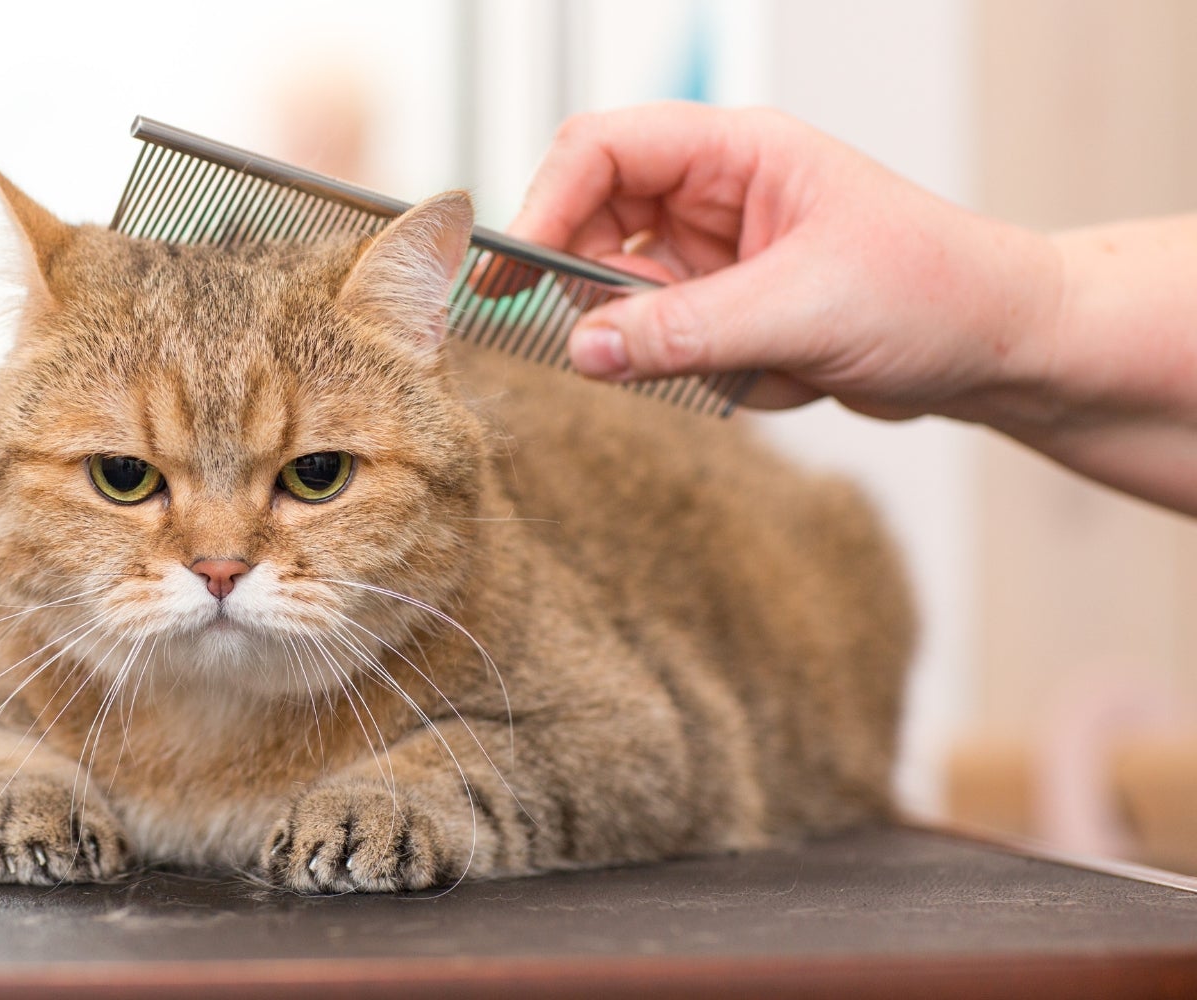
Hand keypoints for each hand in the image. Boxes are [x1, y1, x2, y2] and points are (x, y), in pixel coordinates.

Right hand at [508, 102, 1063, 422]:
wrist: (1004, 348)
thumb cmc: (937, 290)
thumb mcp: (804, 311)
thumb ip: (684, 331)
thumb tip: (582, 349)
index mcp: (736, 152)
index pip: (601, 151)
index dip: (545, 205)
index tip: (514, 274)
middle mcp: (715, 195)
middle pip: (591, 224)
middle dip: (598, 294)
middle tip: (599, 348)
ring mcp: (716, 255)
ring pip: (623, 298)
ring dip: (669, 347)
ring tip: (748, 364)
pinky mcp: (725, 311)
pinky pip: (664, 347)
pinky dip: (709, 377)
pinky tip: (785, 376)